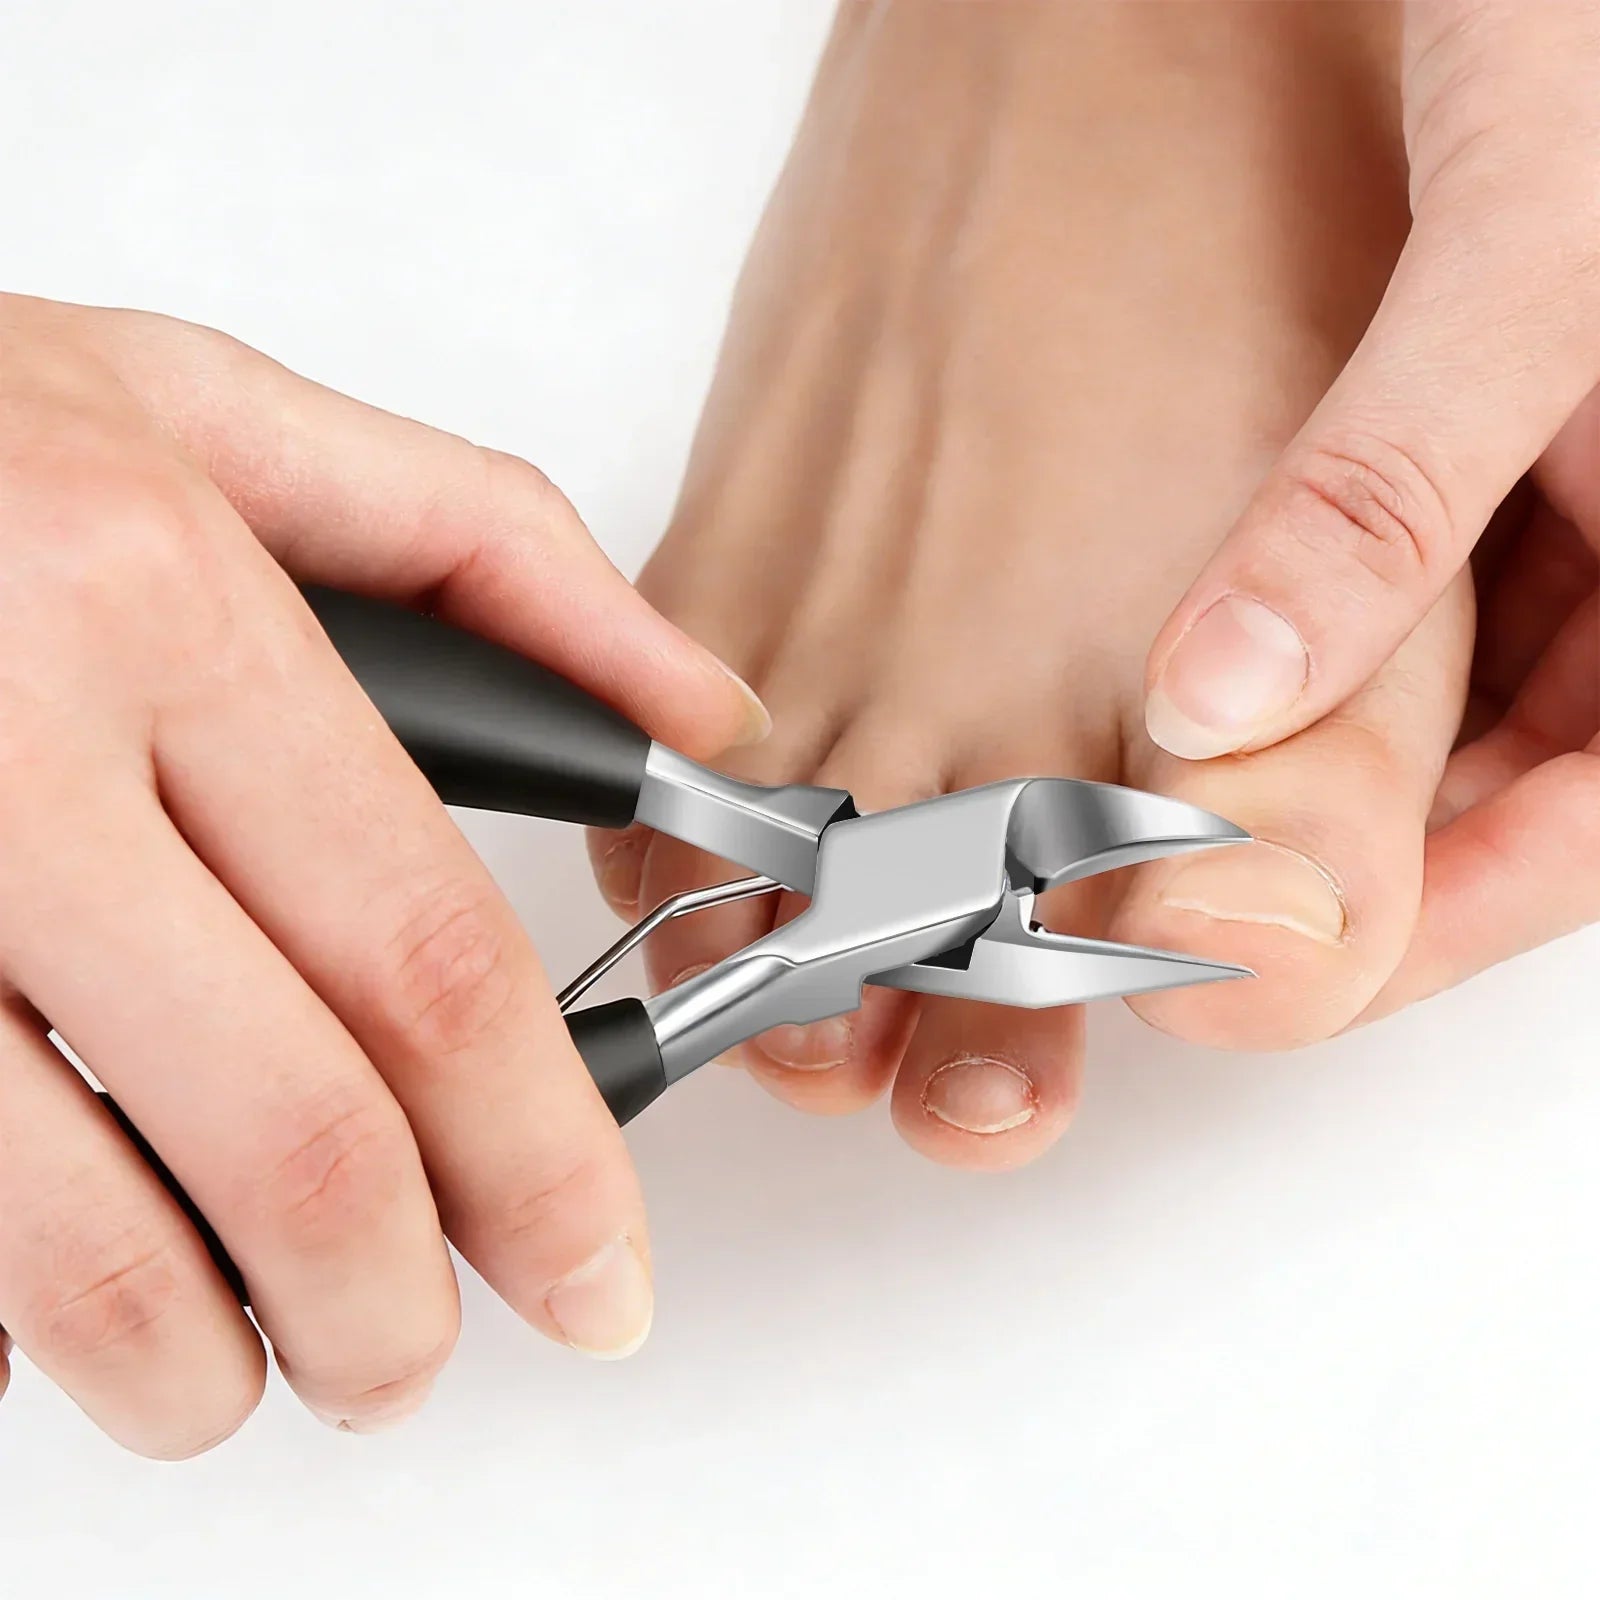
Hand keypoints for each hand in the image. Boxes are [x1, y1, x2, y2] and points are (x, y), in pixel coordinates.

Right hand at [0, 292, 766, 1454]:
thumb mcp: (221, 417)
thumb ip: (496, 554)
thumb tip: (705, 713)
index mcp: (155, 601)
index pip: (425, 953)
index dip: (543, 1153)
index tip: (598, 1264)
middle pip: (289, 1130)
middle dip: (394, 1304)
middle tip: (430, 1352)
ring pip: (74, 1243)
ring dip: (206, 1359)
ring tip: (268, 1360)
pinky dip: (29, 1317)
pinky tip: (85, 1293)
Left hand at [1139, 0, 1599, 1012]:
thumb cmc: (1598, 18)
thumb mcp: (1529, 250)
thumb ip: (1385, 485)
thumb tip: (1225, 701)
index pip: (1594, 817)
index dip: (1448, 910)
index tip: (1285, 966)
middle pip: (1517, 769)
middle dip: (1360, 836)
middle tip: (1186, 888)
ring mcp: (1571, 489)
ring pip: (1456, 686)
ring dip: (1325, 744)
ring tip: (1168, 785)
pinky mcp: (1499, 433)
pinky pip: (1417, 578)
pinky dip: (1315, 626)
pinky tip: (1205, 646)